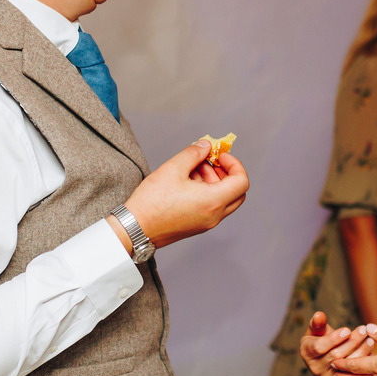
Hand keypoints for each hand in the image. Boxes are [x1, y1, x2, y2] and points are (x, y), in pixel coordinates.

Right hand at [122, 142, 247, 249]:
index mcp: (213, 201)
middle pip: (237, 193)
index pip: (242, 182)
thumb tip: (206, 146)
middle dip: (226, 173)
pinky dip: (207, 192)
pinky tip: (187, 182)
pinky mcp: (196, 226)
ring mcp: (206, 223)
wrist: (134, 229)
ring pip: (224, 200)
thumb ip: (194, 153)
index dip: (234, 164)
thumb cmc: (152, 201)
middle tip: (209, 161)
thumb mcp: (173, 168)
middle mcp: (214, 215)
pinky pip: (211, 207)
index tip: (219, 155)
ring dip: (215, 181)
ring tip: (192, 169)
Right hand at [298, 311, 372, 375]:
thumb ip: (318, 323)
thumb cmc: (323, 339)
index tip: (347, 330)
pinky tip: (370, 348)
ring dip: (360, 350)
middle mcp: (314, 368)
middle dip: (351, 342)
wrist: (329, 358)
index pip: (318, 347)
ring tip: (369, 338)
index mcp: (306, 352)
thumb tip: (319, 315)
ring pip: (346, 365)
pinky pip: (353, 373)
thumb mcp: (318, 330)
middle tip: (363, 330)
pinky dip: (363, 360)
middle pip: (335, 355)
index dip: (333, 339)